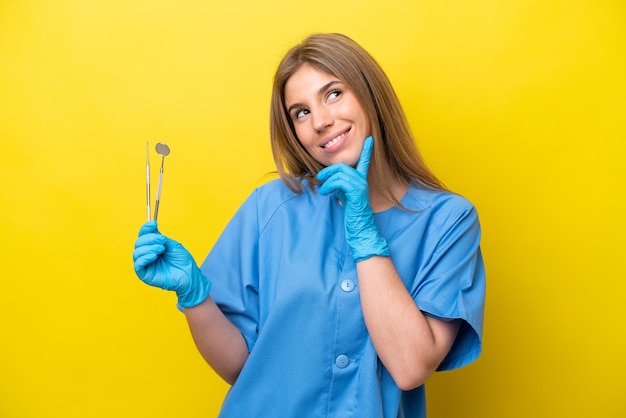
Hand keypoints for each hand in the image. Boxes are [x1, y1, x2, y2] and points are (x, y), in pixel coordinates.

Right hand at [132, 221, 211, 307]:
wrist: (189, 275)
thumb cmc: (182, 261)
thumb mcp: (172, 245)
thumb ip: (160, 237)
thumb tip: (152, 228)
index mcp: (152, 247)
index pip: (143, 236)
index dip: (146, 228)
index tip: (153, 224)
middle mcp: (147, 255)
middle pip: (139, 243)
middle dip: (150, 238)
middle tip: (162, 240)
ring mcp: (145, 265)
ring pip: (136, 253)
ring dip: (148, 248)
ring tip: (161, 249)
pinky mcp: (145, 275)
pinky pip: (138, 265)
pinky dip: (144, 258)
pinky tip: (154, 256)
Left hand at [316, 136, 389, 261]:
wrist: (361, 229)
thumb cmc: (353, 214)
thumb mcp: (345, 196)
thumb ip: (340, 185)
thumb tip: (329, 180)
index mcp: (361, 181)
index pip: (364, 162)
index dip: (367, 150)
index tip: (370, 138)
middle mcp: (362, 181)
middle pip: (343, 166)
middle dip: (328, 170)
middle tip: (319, 177)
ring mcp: (361, 186)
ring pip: (340, 173)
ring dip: (327, 180)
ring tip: (322, 190)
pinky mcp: (356, 193)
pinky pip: (340, 182)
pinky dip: (329, 186)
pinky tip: (325, 193)